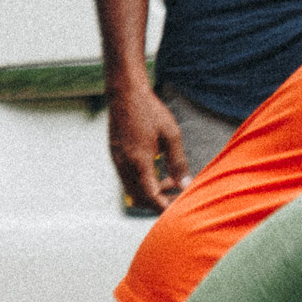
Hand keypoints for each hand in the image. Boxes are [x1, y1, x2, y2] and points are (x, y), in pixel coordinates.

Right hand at [107, 86, 188, 212]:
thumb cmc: (150, 111)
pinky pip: (128, 179)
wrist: (125, 93)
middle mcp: (124, 165)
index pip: (151, 197)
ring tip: (173, 182)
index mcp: (139, 162)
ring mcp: (117, 161)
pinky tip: (159, 172)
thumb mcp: (171, 136)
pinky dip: (143, 182)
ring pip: (133, 190)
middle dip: (160, 203)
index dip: (165, 207)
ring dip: (152, 192)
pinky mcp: (115, 156)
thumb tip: (185, 185)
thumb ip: (178, 162)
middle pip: (140, 199)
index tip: (181, 208)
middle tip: (180, 197)